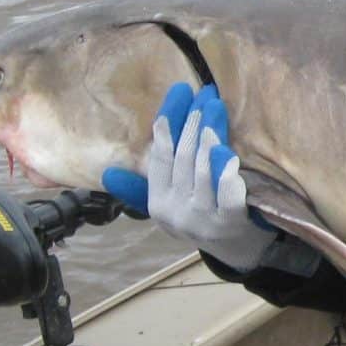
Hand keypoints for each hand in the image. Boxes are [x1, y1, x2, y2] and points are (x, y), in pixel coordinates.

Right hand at [100, 83, 275, 271]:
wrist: (238, 252)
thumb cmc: (204, 218)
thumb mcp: (170, 205)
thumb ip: (142, 188)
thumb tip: (108, 174)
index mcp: (158, 203)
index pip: (160, 157)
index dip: (169, 124)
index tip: (179, 94)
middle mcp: (176, 211)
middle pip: (182, 159)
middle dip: (192, 122)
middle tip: (204, 94)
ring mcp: (203, 219)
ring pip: (202, 171)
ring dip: (209, 136)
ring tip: (215, 109)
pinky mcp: (230, 224)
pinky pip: (227, 196)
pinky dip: (226, 174)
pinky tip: (229, 153)